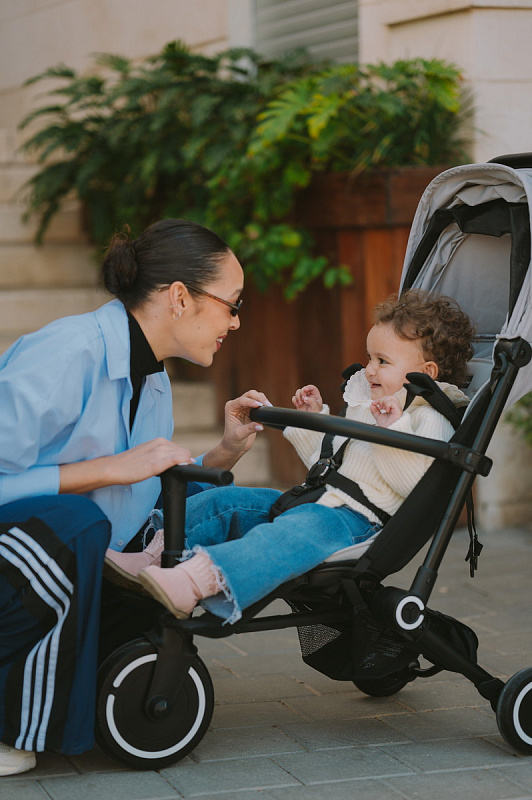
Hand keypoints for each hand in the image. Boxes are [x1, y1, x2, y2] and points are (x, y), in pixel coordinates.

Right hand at [59, 438, 193, 493]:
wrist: (113, 468)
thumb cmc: (129, 464)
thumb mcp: (148, 454)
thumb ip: (161, 455)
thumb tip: (177, 461)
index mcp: (159, 441)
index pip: (180, 450)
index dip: (183, 459)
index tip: (179, 468)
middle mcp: (161, 443)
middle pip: (184, 452)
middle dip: (184, 462)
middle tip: (176, 472)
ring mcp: (159, 452)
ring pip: (183, 456)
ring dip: (184, 464)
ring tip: (176, 473)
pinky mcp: (157, 463)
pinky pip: (177, 460)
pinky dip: (182, 464)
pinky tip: (183, 468)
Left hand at [202, 389, 271, 469]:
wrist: (235, 446)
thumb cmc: (233, 441)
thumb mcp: (240, 435)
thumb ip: (249, 429)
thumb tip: (260, 425)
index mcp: (231, 407)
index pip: (242, 400)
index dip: (251, 402)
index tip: (260, 406)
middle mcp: (237, 405)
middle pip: (250, 394)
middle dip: (259, 398)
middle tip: (267, 405)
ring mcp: (245, 407)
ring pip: (256, 396)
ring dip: (263, 400)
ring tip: (269, 407)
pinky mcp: (252, 411)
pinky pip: (260, 402)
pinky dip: (265, 404)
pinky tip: (268, 409)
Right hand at [292, 384, 322, 412]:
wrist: (311, 420)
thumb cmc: (316, 413)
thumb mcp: (316, 407)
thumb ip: (312, 401)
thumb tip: (305, 398)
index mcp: (315, 395)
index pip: (312, 387)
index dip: (308, 387)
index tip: (305, 390)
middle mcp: (309, 396)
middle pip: (303, 389)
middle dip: (302, 393)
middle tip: (303, 399)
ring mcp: (303, 398)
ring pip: (298, 392)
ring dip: (298, 397)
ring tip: (300, 403)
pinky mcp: (298, 402)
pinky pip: (294, 398)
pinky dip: (294, 401)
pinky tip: (297, 405)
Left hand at [370, 396, 402, 427]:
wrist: (388, 433)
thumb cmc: (386, 427)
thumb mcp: (378, 417)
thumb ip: (375, 410)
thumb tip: (372, 404)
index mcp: (392, 409)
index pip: (388, 399)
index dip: (380, 399)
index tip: (374, 403)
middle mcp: (396, 409)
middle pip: (391, 397)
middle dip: (382, 400)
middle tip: (379, 407)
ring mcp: (398, 409)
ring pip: (392, 398)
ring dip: (384, 401)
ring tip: (382, 408)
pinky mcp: (398, 411)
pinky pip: (393, 402)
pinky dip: (387, 404)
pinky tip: (386, 410)